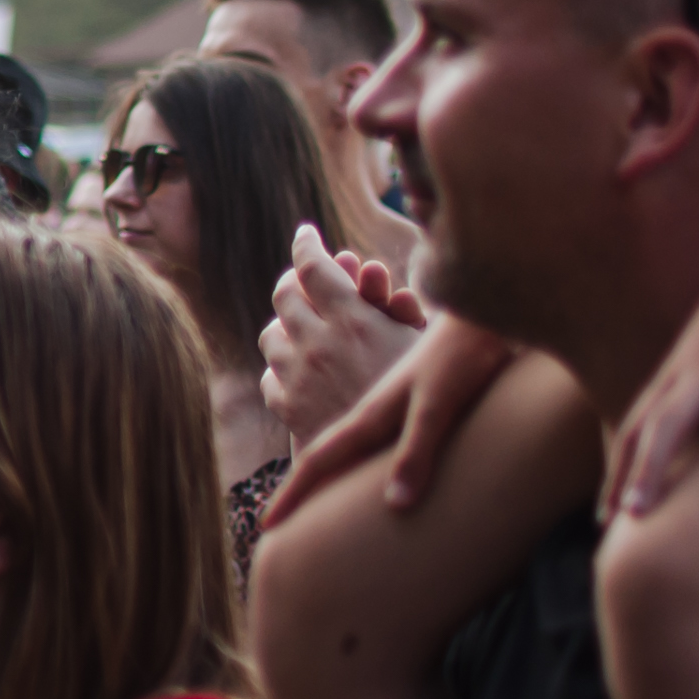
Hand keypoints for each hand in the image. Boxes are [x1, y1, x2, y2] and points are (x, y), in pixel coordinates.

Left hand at [257, 226, 428, 448]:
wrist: (395, 465)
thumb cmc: (428, 401)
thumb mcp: (421, 347)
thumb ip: (393, 305)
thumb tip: (369, 269)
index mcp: (353, 321)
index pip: (314, 266)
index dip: (307, 245)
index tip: (306, 233)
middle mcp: (316, 344)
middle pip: (286, 295)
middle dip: (294, 281)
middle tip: (303, 277)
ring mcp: (296, 375)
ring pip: (271, 333)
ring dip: (285, 324)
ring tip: (300, 324)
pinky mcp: (287, 406)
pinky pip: (270, 375)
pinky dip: (282, 367)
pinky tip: (297, 368)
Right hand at [267, 308, 516, 525]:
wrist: (484, 311)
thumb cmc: (465, 356)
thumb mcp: (441, 405)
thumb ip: (416, 451)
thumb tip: (394, 506)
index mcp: (371, 415)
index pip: (321, 461)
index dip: (294, 496)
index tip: (266, 527)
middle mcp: (374, 410)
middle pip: (325, 452)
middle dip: (300, 485)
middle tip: (278, 522)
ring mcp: (393, 403)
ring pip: (345, 440)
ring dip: (324, 467)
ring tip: (313, 498)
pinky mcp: (415, 399)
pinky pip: (371, 434)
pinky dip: (357, 454)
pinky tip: (367, 463)